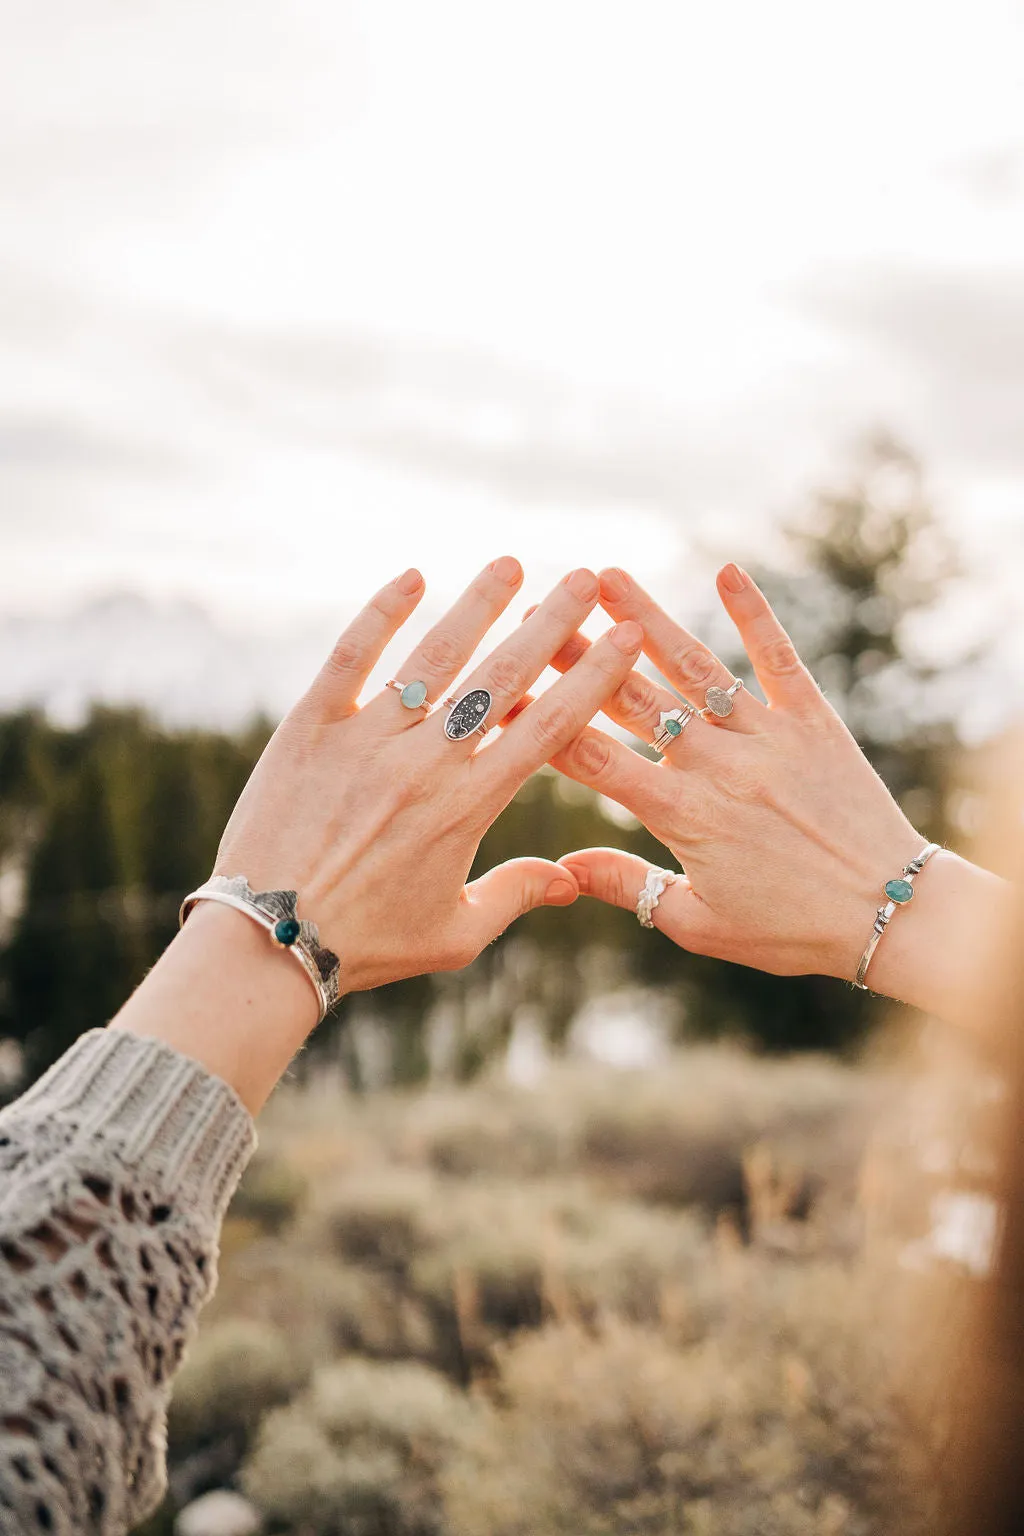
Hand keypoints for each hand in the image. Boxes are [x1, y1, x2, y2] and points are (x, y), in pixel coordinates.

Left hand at [114, 559, 642, 1106]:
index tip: (625, 637)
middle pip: (502, 678)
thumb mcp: (453, 934)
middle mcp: (424, 763)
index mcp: (468, 807)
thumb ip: (516, 895)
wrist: (267, 942)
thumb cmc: (365, 945)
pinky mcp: (310, 728)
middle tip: (583, 578)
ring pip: (434, 657)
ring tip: (509, 564)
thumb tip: (574, 880)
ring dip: (476, 606)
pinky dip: (380, 615)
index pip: (548, 727)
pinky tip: (411, 576)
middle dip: (549, 623)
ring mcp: (365, 740)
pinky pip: (351, 658)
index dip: (592, 678)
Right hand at [550, 564, 1007, 1018]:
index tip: (501, 692)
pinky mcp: (813, 721)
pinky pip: (779, 658)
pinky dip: (755, 614)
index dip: (543, 723)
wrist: (890, 913)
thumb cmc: (791, 930)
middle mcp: (719, 765)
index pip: (595, 759)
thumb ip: (631, 887)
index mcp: (684, 815)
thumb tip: (563, 868)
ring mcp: (768, 737)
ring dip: (648, 618)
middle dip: (580, 655)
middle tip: (537, 614)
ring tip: (606, 577)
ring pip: (695, 668)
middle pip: (633, 700)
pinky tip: (728, 570)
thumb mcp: (701, 925)